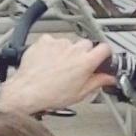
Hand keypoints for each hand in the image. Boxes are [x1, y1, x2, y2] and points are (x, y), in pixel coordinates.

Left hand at [0, 36, 114, 116]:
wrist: (27, 91)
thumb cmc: (50, 94)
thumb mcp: (80, 93)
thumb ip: (98, 82)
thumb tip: (108, 78)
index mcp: (86, 61)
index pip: (105, 48)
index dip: (105, 54)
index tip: (102, 58)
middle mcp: (73, 49)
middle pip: (87, 44)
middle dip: (84, 54)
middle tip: (77, 67)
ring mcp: (58, 43)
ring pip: (69, 43)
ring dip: (66, 51)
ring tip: (58, 67)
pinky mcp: (45, 41)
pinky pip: (53, 41)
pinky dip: (52, 48)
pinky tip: (48, 61)